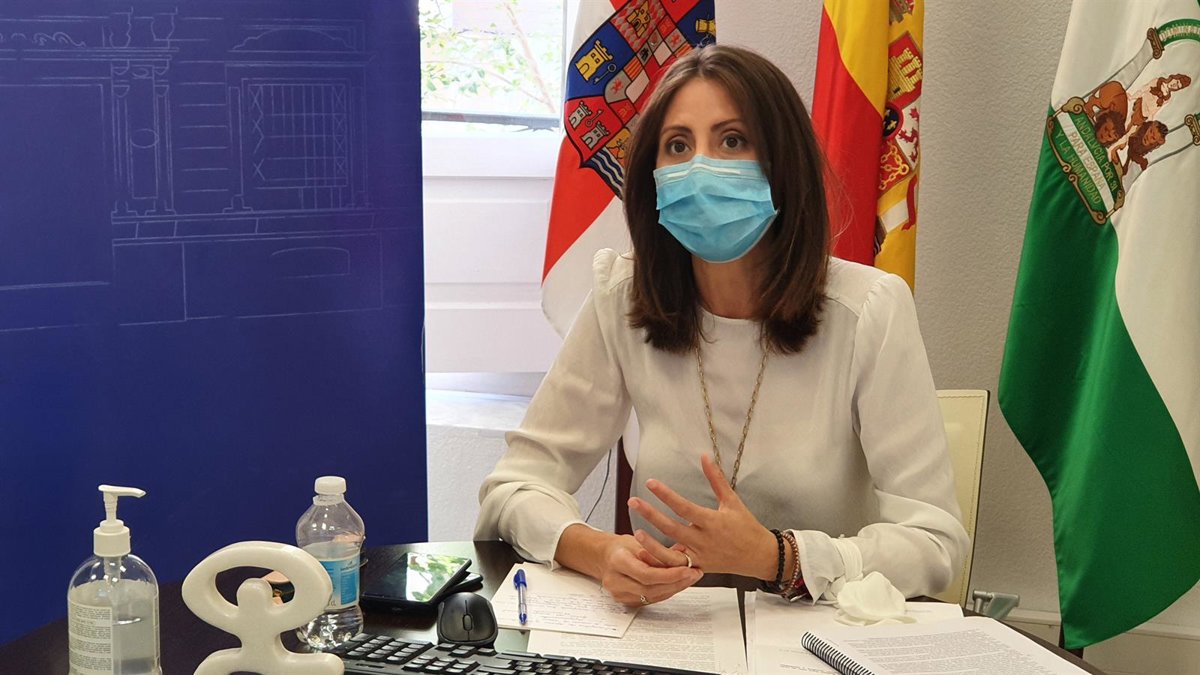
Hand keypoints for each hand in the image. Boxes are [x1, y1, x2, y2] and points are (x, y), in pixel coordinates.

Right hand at [597, 534, 703, 606]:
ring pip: (652, 597)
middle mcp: (615, 581)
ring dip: (674, 589)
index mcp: (617, 562)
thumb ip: (659, 551)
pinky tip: (678, 584)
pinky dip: (665, 592)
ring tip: (690, 578)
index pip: (646, 574)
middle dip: (676, 583)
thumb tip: (683, 554)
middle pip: (651, 589)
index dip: (669, 575)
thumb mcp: (638, 541)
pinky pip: (650, 599)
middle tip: (694, 574)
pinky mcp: (626, 602)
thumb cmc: (620, 547)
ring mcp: (619, 594)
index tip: (687, 570)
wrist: (603, 558)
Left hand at [628, 454, 777, 578]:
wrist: (758, 556)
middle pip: (672, 528)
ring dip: (651, 543)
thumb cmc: (746, 526)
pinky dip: (660, 561)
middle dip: (650, 515)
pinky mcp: (697, 568)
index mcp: (712, 522)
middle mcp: (704, 540)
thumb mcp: (732, 500)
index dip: (666, 495)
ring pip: (670, 553)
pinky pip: (675, 567)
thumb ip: (716, 479)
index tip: (650, 483)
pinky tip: (645, 553)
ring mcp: (700, 556)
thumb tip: (704, 456)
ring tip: (634, 531)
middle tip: (632, 501)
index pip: (684, 507)